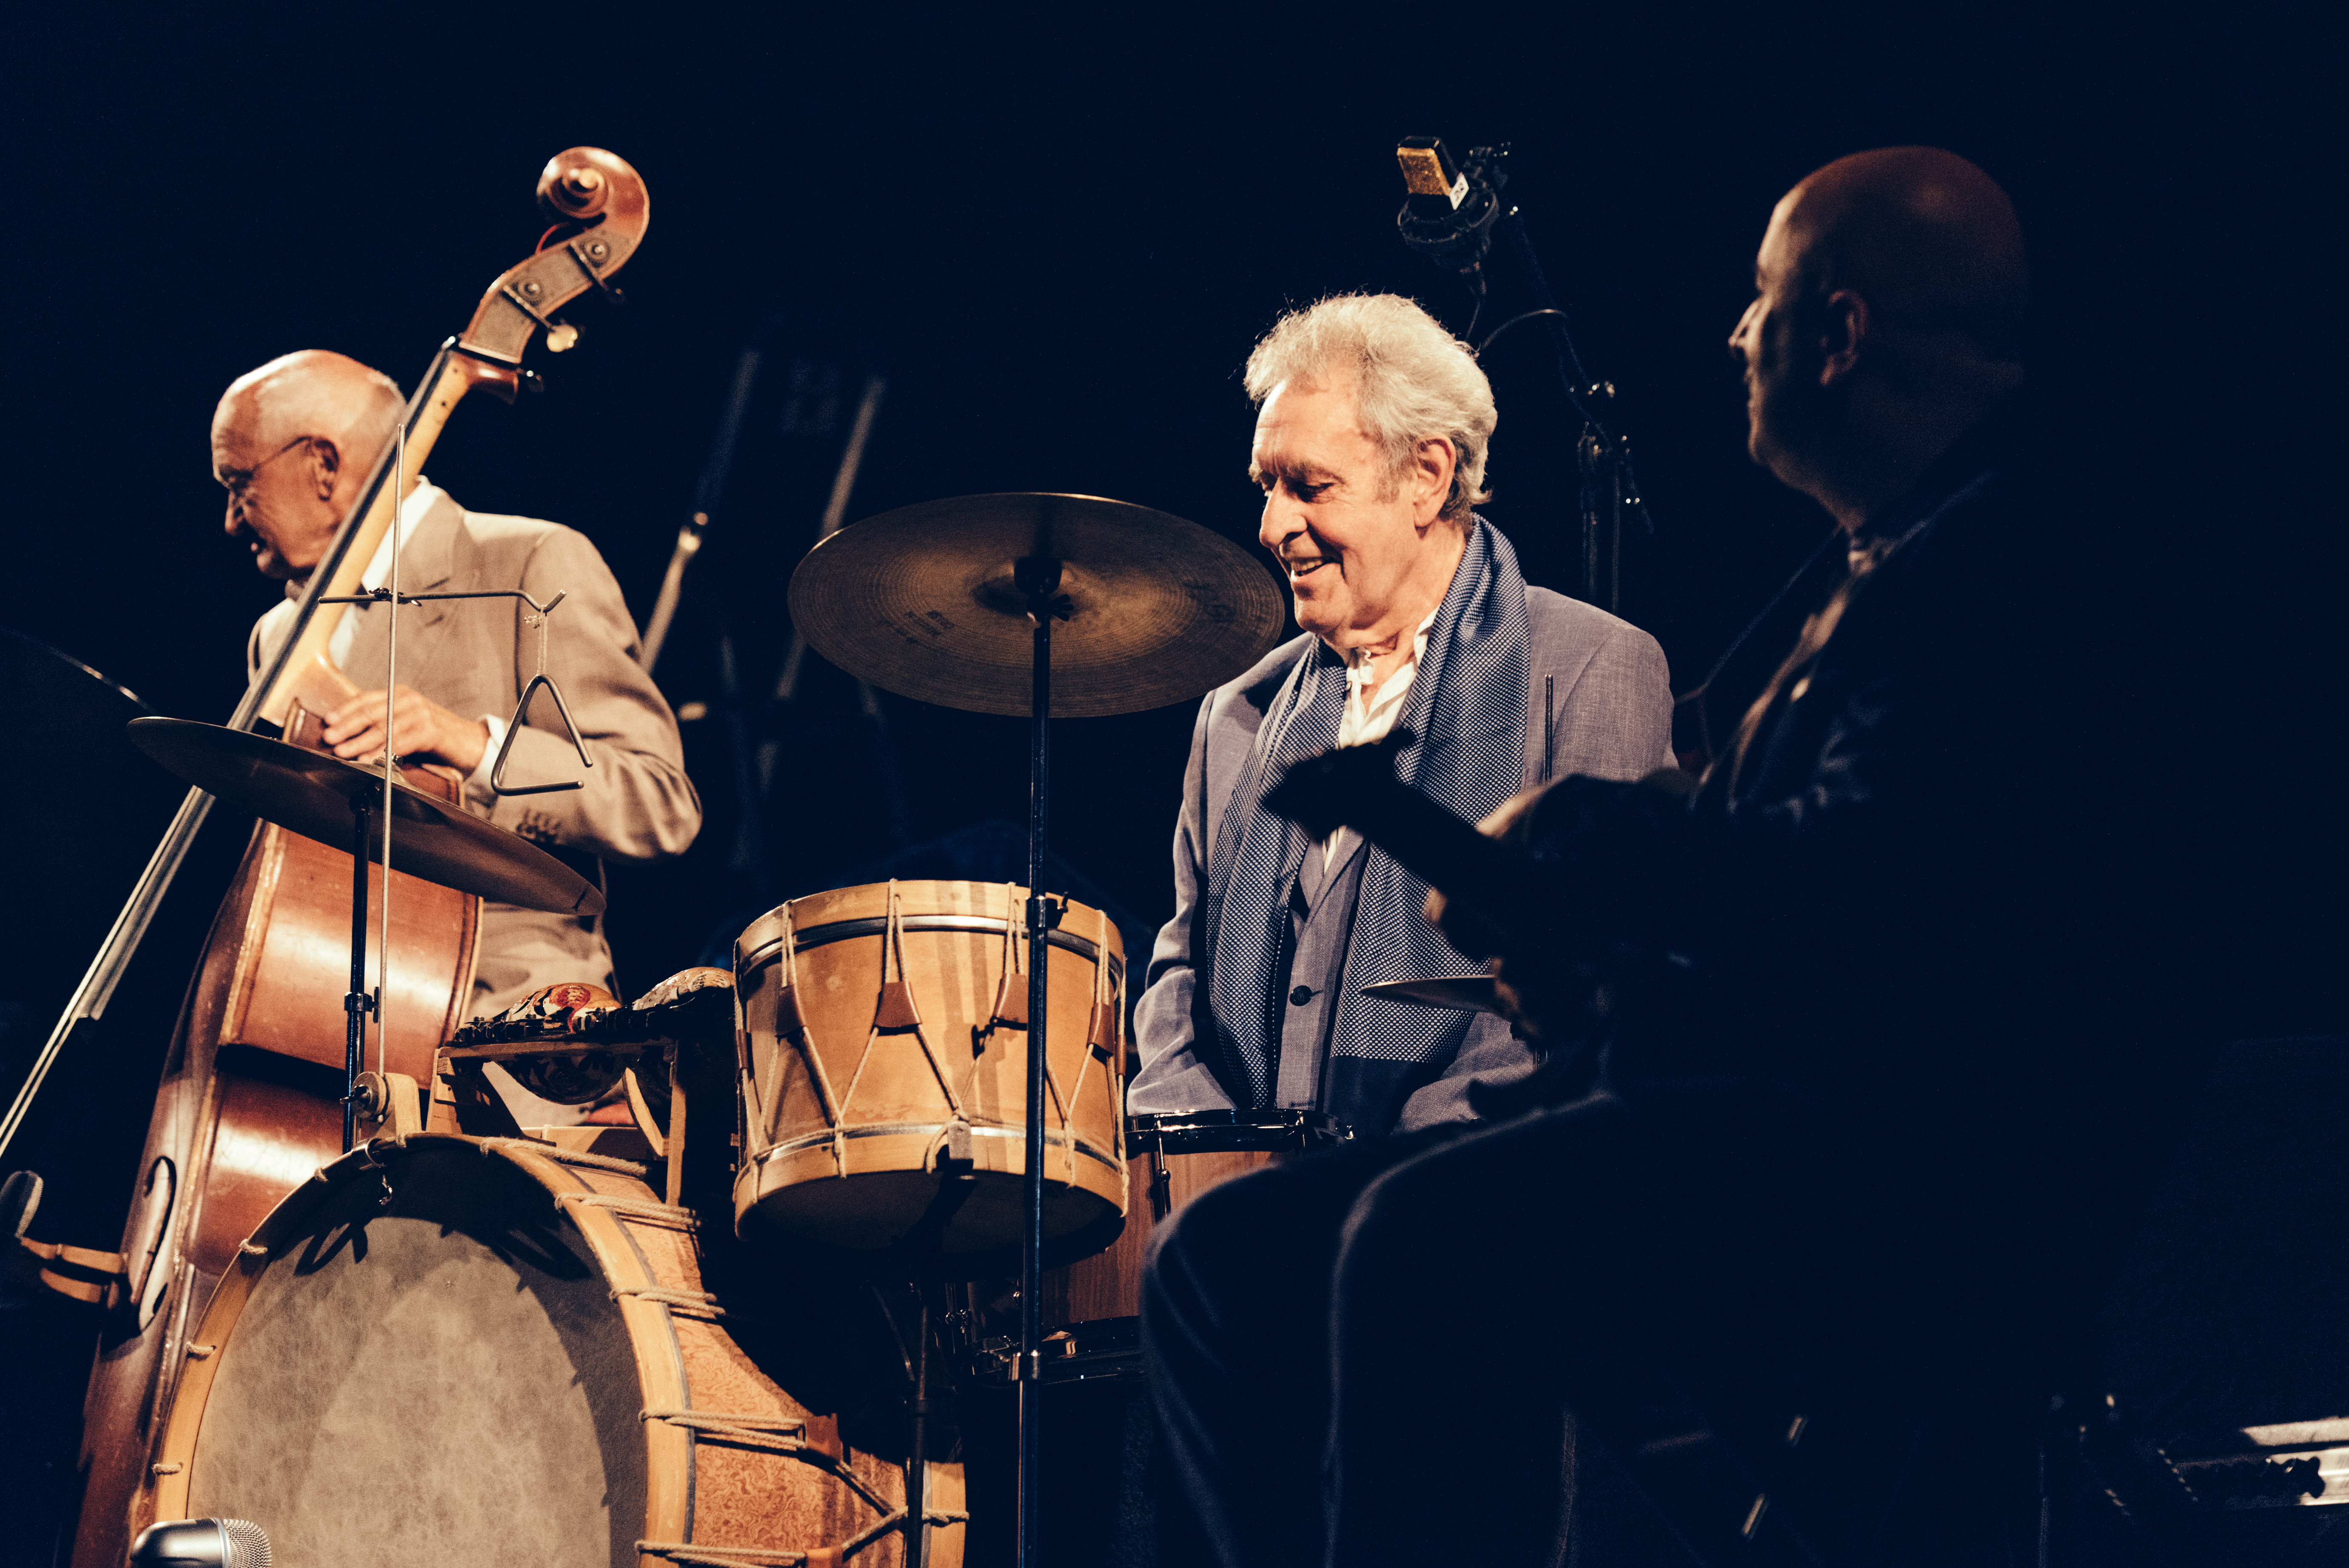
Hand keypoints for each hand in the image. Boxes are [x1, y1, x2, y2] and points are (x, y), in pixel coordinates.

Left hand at [322, 686, 489, 772]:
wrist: (470, 744)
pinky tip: (369, 759)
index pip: (367, 699)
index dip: (345, 710)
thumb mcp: (407, 725)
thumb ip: (384, 726)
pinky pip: (399, 742)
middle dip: (347, 726)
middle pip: (371, 712)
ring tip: (343, 751)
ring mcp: (421, 714)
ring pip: (383, 728)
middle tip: (330, 737)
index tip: (328, 721)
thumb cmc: (436, 737)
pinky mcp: (430, 730)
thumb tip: (351, 736)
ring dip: (360, 742)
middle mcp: (410, 701)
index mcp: (401, 695)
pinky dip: (381, 752)